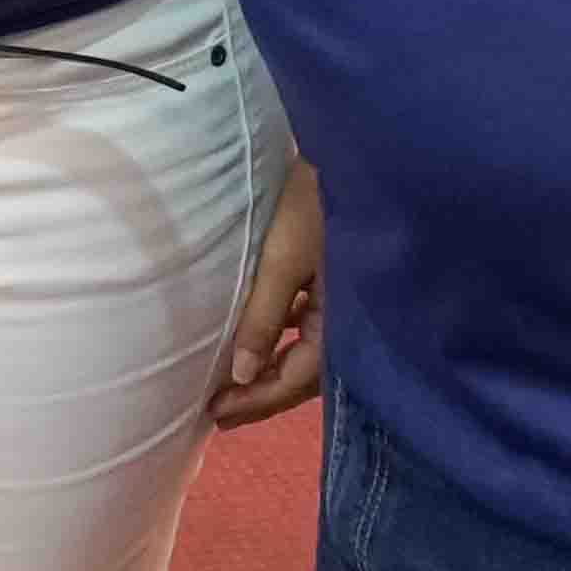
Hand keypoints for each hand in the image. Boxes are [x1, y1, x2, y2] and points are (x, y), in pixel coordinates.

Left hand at [212, 157, 325, 424]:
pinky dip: (282, 339)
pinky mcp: (338, 285)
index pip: (294, 378)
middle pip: (303, 373)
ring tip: (234, 383)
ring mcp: (345, 305)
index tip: (217, 413)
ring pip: (306, 351)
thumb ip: (263, 319)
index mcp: (341, 323)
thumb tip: (242, 374)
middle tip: (220, 412)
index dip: (255, 400)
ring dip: (271, 368)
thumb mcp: (283, 261)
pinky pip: (309, 326)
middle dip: (262, 394)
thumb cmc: (316, 206)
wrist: (353, 156)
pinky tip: (260, 341)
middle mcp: (348, 323)